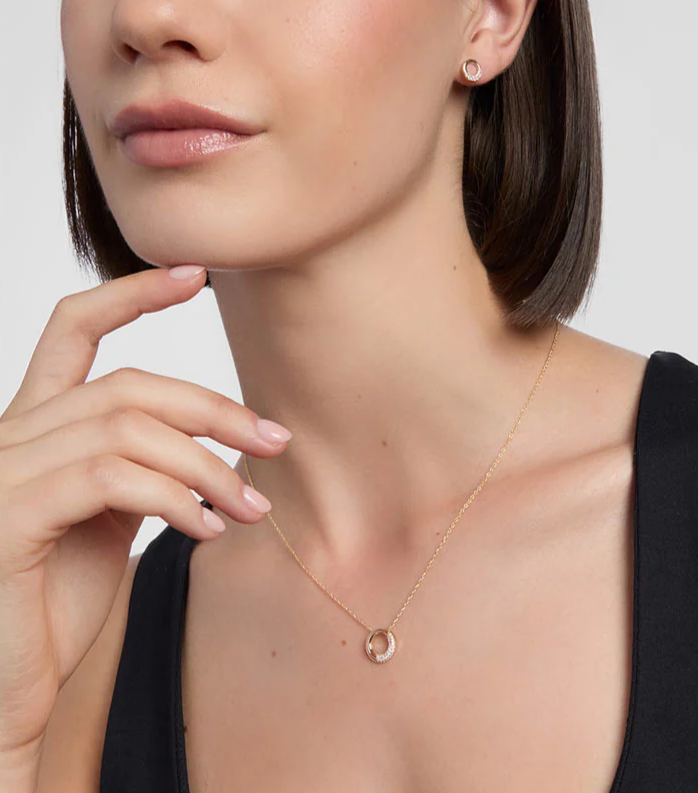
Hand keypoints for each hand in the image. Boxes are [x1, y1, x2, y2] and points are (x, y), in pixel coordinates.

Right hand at [0, 264, 288, 753]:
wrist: (14, 685)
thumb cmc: (59, 602)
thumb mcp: (111, 519)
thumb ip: (140, 468)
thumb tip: (206, 444)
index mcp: (36, 428)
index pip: (73, 329)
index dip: (132, 295)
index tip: (194, 276)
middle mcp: (10, 437)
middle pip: (128, 384)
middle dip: (213, 410)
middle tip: (273, 443)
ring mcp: (3, 474)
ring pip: (127, 429)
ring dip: (207, 466)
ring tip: (250, 508)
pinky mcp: (9, 518)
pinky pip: (110, 478)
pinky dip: (175, 498)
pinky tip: (207, 529)